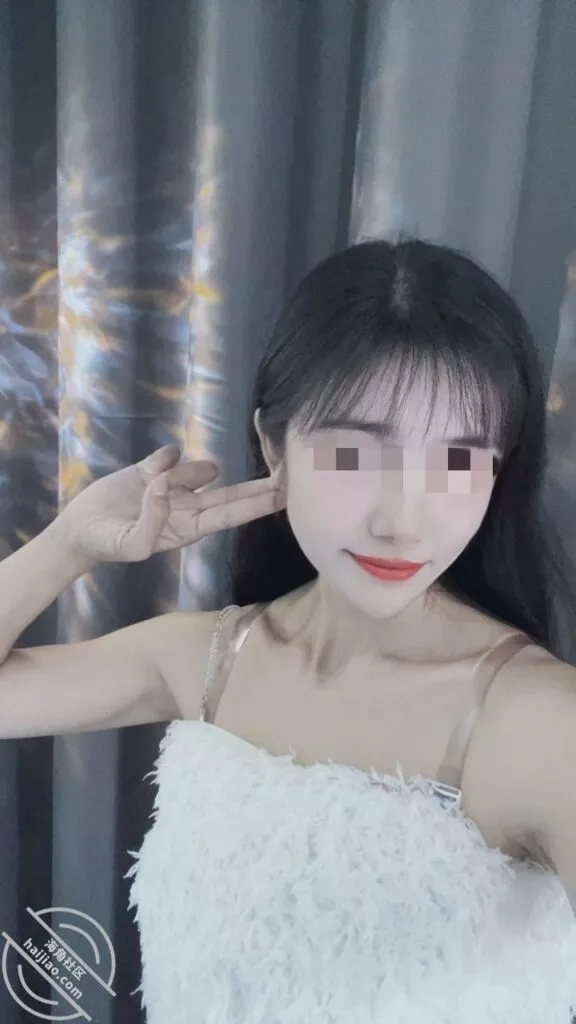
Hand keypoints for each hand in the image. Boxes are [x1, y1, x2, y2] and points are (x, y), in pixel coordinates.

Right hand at [53, 445, 285, 562]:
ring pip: (194, 467)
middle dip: (261, 484)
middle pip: (233, 493)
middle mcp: (189, 507)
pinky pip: (169, 455)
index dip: (259, 504)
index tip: (286, 494)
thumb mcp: (129, 546)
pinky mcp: (154, 470)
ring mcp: (174, 487)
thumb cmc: (107, 544)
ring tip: (149, 486)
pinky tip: (149, 468)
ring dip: (179, 472)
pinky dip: (162, 458)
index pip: (232, 514)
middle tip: (293, 471)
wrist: (78, 531)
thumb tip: (165, 490)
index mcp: (190, 528)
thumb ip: (150, 525)